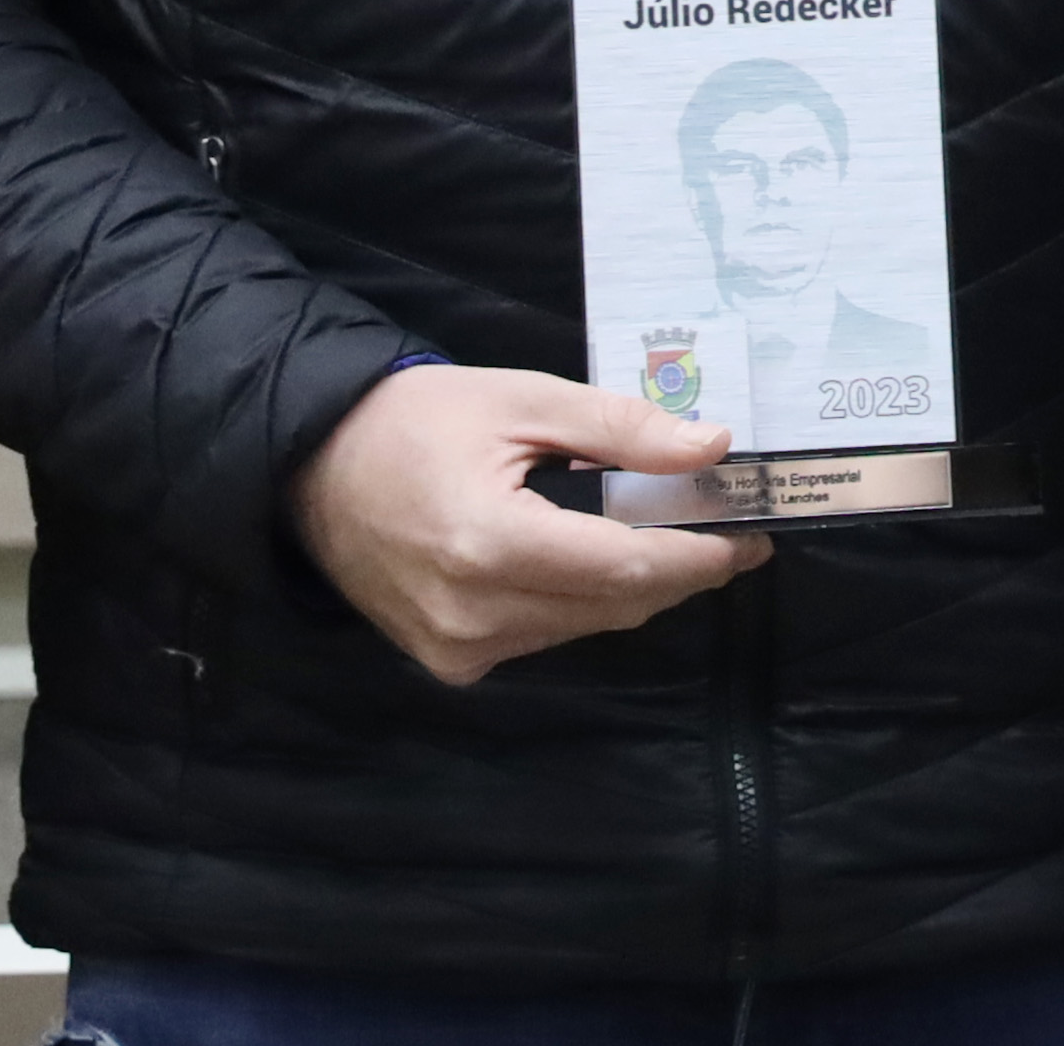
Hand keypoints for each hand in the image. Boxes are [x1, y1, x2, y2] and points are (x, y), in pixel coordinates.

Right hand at [293, 362, 761, 686]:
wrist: (312, 468)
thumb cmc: (416, 420)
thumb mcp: (521, 399)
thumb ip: (620, 428)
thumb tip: (712, 447)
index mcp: (490, 543)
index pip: (627, 568)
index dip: (700, 556)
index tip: (751, 535)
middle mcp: (474, 613)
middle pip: (615, 605)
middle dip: (679, 571)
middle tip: (722, 529)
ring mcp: (458, 648)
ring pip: (585, 626)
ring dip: (632, 587)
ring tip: (659, 534)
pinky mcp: (449, 663)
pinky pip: (544, 636)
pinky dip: (579, 602)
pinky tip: (586, 558)